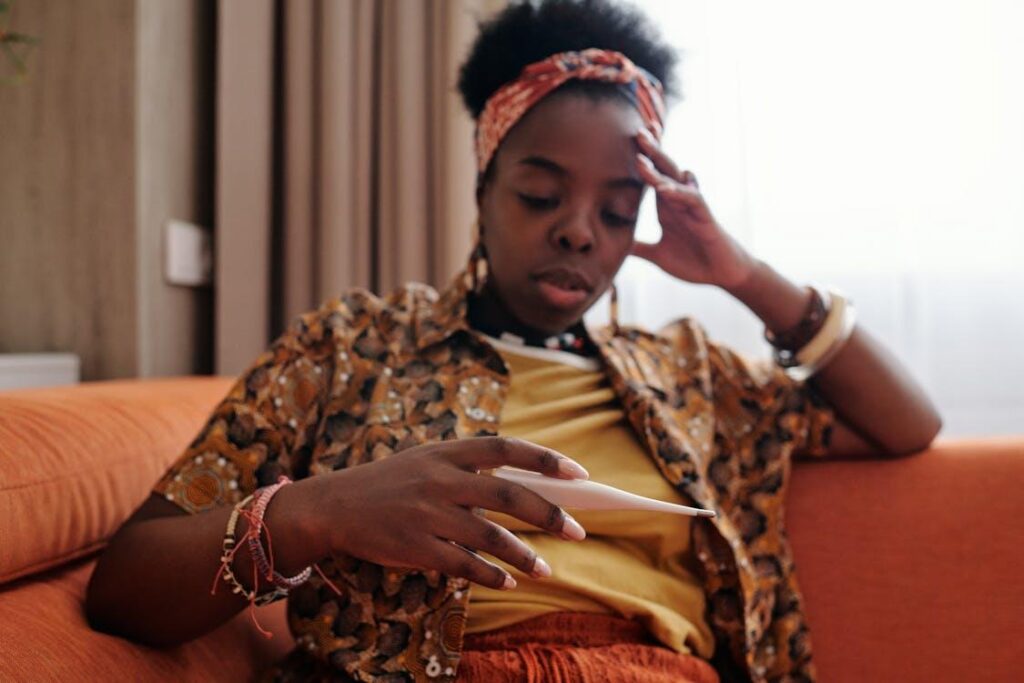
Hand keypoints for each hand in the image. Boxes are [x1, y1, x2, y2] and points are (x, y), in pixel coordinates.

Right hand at [306, 437, 589, 589]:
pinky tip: (508, 581)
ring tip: (546, 569)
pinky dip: (490, 575)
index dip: (545, 459)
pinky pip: (463, 564)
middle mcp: (441, 479)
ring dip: (523, 555)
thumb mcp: (429, 461)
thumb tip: (529, 484)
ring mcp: (427, 513)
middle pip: (508, 495)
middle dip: (549, 513)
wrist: (335, 505)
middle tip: (578, 531)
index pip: (506, 448)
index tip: (578, 473)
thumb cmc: (392, 483)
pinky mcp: (415, 546)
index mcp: (448, 452)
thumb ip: (472, 469)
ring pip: (490, 536)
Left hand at [633, 128, 758, 289]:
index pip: (651, 176)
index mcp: (665, 206)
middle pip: (663, 169)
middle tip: (636, 130)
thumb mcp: (658, 255)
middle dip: (650, 149)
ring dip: (658, 164)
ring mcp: (692, 206)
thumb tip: (617, 248)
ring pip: (675, 178)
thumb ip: (639, 248)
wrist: (722, 275)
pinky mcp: (705, 216)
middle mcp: (678, 200)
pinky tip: (662, 188)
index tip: (624, 140)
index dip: (641, 159)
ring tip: (642, 150)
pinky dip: (677, 192)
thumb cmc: (694, 262)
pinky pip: (691, 199)